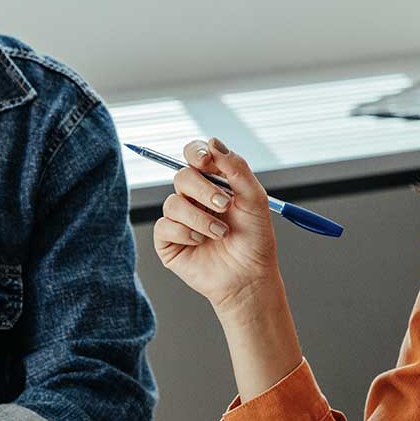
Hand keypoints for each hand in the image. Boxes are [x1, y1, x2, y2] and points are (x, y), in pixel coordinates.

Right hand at [153, 137, 280, 314]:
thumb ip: (236, 168)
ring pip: (172, 202)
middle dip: (203, 190)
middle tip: (224, 205)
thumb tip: (214, 142)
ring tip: (220, 233)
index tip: (206, 160)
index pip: (195, 156)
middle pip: (181, 176)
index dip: (196, 153)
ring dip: (199, 218)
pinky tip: (200, 243)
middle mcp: (194, 199)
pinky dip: (185, 233)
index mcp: (214, 184)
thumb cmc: (255, 241)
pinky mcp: (169, 242)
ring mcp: (180, 220)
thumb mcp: (255, 199)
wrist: (250, 277)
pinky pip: (164, 226)